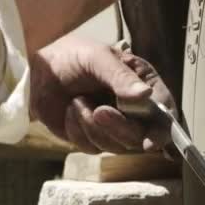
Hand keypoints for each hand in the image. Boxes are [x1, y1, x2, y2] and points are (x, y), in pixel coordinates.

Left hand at [29, 36, 176, 153]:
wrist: (40, 70)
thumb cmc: (73, 56)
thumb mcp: (97, 58)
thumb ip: (120, 77)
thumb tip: (145, 95)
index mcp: (143, 85)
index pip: (163, 113)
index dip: (163, 132)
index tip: (151, 143)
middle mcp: (134, 110)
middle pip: (141, 136)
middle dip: (119, 127)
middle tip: (99, 111)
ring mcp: (113, 127)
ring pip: (116, 145)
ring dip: (92, 126)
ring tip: (77, 101)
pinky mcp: (92, 139)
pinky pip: (91, 147)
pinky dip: (77, 130)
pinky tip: (70, 110)